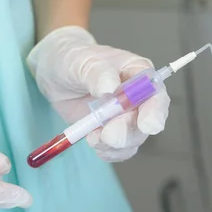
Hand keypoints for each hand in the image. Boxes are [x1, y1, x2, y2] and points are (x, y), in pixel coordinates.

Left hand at [27, 26, 170, 161]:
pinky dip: (107, 151)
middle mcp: (138, 97)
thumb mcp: (81, 60)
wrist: (56, 74)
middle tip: (108, 135)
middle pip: (147, 121)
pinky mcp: (112, 131)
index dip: (156, 110)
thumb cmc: (73, 60)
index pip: (156, 93)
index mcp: (138, 73)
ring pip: (134, 139)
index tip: (147, 125)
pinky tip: (93, 141)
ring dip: (115, 144)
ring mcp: (126, 117)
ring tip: (92, 137)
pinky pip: (119, 150)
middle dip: (129, 132)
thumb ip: (98, 72)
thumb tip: (110, 87)